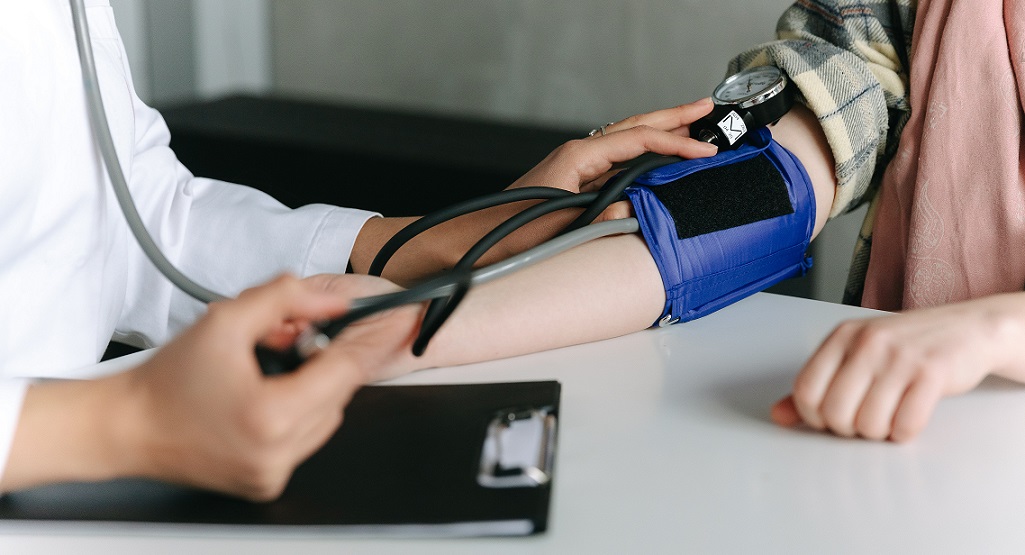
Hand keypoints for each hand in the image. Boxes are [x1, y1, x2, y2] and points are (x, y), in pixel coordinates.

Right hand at [119, 274, 419, 499]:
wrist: (127, 427)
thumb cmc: (167, 380)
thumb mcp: (226, 320)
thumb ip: (285, 299)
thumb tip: (333, 302)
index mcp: (272, 415)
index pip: (346, 370)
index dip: (373, 338)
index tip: (401, 318)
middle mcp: (279, 452)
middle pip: (338, 393)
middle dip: (321, 361)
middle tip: (285, 343)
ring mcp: (274, 473)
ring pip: (327, 417)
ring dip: (311, 389)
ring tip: (265, 373)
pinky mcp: (267, 483)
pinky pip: (305, 439)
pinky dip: (297, 414)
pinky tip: (262, 399)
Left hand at [350, 99, 717, 282]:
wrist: (470, 241)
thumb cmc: (506, 235)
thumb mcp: (558, 229)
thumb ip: (598, 219)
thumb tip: (632, 212)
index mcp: (575, 158)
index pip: (636, 141)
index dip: (674, 144)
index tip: (705, 150)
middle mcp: (576, 155)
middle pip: (633, 128)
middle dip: (671, 117)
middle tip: (706, 107)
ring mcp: (573, 166)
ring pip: (625, 140)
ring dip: (658, 131)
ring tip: (689, 124)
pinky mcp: (572, 180)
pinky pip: (616, 158)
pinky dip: (641, 151)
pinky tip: (653, 158)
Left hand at [772, 293, 1024, 440]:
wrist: (967, 329)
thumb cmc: (905, 346)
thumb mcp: (855, 355)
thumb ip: (817, 384)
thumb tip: (779, 416)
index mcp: (841, 336)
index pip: (805, 390)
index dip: (814, 416)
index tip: (831, 417)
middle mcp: (867, 343)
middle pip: (834, 413)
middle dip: (847, 429)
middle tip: (864, 419)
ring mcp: (900, 357)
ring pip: (868, 423)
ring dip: (878, 432)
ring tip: (888, 416)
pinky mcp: (932, 373)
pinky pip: (905, 425)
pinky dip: (904, 432)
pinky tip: (908, 418)